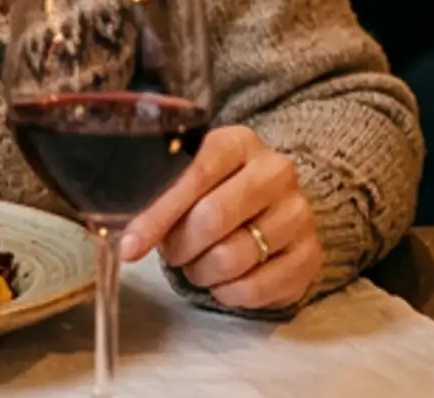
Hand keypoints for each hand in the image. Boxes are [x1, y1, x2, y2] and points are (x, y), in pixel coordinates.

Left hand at [119, 125, 322, 311]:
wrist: (272, 205)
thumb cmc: (216, 189)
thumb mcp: (189, 174)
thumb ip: (159, 190)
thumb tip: (123, 232)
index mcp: (238, 142)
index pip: (194, 175)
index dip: (157, 214)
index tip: (130, 246)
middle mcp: (276, 172)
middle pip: (213, 218)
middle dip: (179, 245)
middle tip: (171, 253)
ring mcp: (299, 213)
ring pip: (233, 257)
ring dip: (202, 271)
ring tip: (196, 264)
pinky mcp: (311, 255)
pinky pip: (257, 288)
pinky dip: (228, 292)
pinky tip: (222, 281)